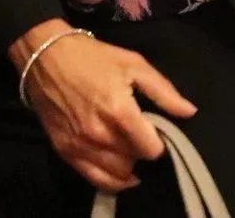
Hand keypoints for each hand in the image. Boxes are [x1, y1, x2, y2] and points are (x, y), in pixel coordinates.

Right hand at [11, 21, 194, 191]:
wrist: (45, 55)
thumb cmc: (92, 57)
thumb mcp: (133, 63)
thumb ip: (163, 91)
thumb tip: (190, 112)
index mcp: (119, 112)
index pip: (152, 149)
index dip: (159, 142)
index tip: (156, 131)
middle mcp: (99, 135)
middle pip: (135, 162)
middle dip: (142, 151)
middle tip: (140, 136)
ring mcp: (80, 145)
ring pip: (118, 175)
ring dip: (128, 165)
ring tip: (127, 148)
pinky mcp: (65, 151)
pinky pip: (94, 179)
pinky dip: (110, 180)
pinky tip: (118, 170)